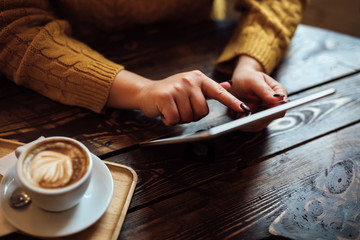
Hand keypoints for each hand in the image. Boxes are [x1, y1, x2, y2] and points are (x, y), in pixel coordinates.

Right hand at [107, 70, 247, 125]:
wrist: (146, 92)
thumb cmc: (170, 92)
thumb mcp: (191, 87)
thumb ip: (209, 89)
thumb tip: (228, 85)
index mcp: (199, 78)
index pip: (219, 92)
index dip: (232, 101)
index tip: (244, 109)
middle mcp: (190, 80)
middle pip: (202, 111)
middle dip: (192, 115)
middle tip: (181, 108)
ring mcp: (177, 87)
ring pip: (189, 116)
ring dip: (180, 118)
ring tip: (172, 108)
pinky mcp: (165, 96)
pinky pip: (175, 119)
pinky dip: (169, 120)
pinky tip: (164, 111)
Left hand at [220, 55, 287, 130]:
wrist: (239, 81)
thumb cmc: (248, 78)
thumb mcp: (255, 80)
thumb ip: (265, 90)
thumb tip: (278, 99)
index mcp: (279, 93)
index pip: (282, 106)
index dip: (275, 111)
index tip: (265, 114)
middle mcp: (274, 105)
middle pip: (272, 117)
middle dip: (260, 119)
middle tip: (248, 116)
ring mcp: (265, 114)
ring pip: (261, 124)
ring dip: (251, 123)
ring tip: (241, 117)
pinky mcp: (256, 120)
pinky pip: (253, 126)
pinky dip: (246, 124)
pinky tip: (239, 119)